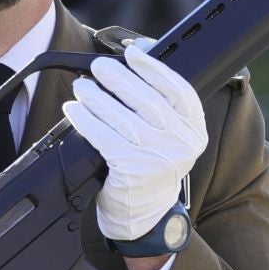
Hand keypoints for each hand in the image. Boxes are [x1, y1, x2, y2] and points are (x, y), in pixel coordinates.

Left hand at [61, 40, 207, 241]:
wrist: (142, 215)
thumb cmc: (149, 168)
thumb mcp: (165, 137)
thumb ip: (158, 103)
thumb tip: (137, 55)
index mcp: (194, 130)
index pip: (178, 90)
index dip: (154, 68)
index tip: (133, 53)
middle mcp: (182, 143)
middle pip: (148, 100)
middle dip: (119, 79)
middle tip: (99, 67)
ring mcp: (160, 157)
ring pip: (124, 117)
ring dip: (98, 98)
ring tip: (82, 87)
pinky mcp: (134, 170)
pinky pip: (105, 136)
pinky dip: (86, 120)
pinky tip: (74, 110)